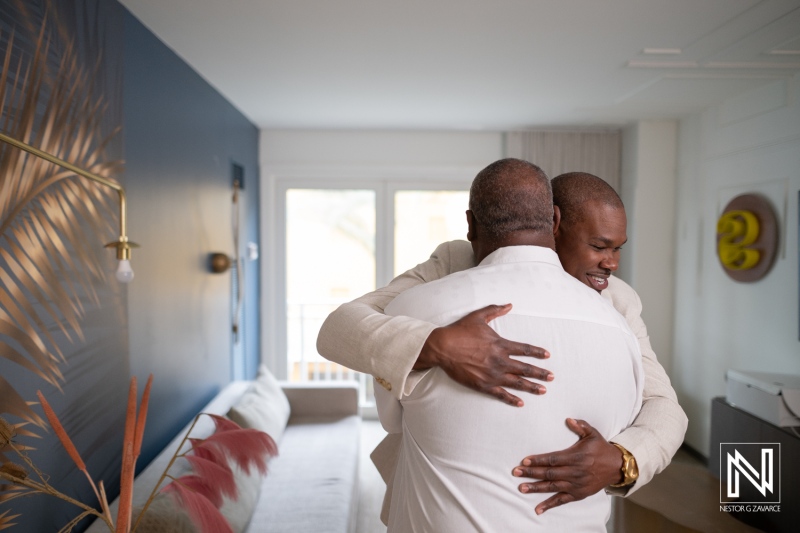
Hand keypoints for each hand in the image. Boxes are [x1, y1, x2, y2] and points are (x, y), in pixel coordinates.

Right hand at [416, 303, 551, 406]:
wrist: (443, 347)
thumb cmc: (459, 331)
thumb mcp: (478, 316)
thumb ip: (495, 310)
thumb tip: (509, 305)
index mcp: (500, 345)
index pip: (524, 349)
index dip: (537, 353)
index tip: (547, 356)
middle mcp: (500, 361)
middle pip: (525, 368)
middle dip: (540, 373)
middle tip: (551, 377)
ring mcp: (492, 375)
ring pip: (517, 383)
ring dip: (531, 387)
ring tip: (543, 390)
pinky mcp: (483, 385)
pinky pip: (501, 394)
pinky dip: (512, 399)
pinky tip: (521, 403)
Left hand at [512, 418, 623, 514]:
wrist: (617, 467)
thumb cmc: (601, 448)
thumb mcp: (593, 434)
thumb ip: (580, 426)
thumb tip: (568, 419)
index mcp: (576, 456)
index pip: (553, 459)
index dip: (538, 460)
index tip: (524, 461)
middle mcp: (575, 472)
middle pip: (549, 473)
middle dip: (531, 473)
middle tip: (515, 472)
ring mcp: (576, 485)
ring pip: (553, 487)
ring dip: (536, 487)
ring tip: (522, 487)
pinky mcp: (578, 494)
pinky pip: (562, 501)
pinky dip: (549, 505)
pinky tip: (538, 509)